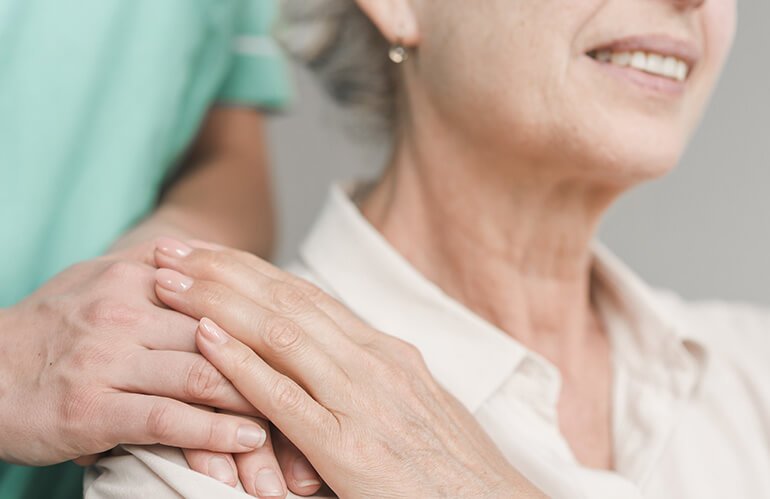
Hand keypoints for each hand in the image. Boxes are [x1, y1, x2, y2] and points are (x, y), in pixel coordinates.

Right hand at [0, 242, 320, 496]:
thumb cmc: (59, 326)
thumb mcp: (109, 280)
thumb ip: (166, 272)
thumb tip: (225, 262)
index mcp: (140, 278)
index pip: (225, 297)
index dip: (274, 324)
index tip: (315, 350)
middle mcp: (128, 312)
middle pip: (225, 338)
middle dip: (275, 370)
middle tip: (320, 396)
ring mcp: (109, 358)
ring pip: (204, 377)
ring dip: (255, 405)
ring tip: (295, 423)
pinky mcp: (92, 406)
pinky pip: (166, 417)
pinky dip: (212, 431)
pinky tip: (248, 439)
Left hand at [153, 239, 545, 497]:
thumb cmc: (449, 465)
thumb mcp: (410, 402)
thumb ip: (365, 374)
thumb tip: (322, 352)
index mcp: (385, 350)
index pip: (305, 292)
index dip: (249, 269)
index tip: (206, 252)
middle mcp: (373, 361)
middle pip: (285, 299)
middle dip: (221, 270)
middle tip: (170, 248)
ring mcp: (363, 400)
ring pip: (280, 333)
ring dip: (216, 301)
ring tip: (168, 281)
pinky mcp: (350, 448)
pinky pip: (286, 398)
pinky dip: (240, 364)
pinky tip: (203, 338)